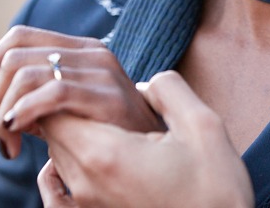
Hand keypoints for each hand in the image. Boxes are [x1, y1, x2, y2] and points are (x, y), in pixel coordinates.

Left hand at [0, 25, 163, 158]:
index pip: (18, 38)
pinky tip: (17, 134)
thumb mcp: (54, 119)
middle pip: (16, 54)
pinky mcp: (107, 95)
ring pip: (26, 73)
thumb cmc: (105, 139)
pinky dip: (22, 112)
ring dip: (4, 111)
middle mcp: (90, 52)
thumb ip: (16, 105)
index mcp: (79, 49)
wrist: (154, 158)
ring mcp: (101, 71)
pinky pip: (50, 92)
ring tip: (10, 143)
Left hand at [39, 71, 253, 207]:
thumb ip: (167, 89)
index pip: (53, 109)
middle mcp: (86, 184)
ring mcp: (87, 207)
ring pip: (55, 157)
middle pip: (52, 133)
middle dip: (64, 108)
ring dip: (68, 135)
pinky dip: (55, 172)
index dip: (61, 86)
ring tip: (98, 119)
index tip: (86, 76)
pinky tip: (80, 159)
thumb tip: (142, 85)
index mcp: (106, 154)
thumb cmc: (217, 190)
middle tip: (94, 91)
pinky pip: (55, 195)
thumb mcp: (202, 126)